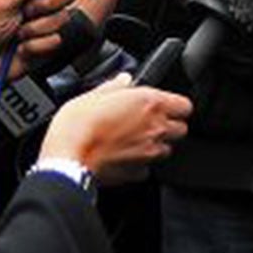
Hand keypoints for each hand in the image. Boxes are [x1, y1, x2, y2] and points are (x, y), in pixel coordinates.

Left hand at [0, 0, 75, 110]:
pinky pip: (56, 40)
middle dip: (46, 4)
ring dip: (36, 28)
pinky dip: (36, 45)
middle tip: (25, 11)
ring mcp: (45, 21)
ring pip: (62, 18)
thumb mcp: (3, 1)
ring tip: (18, 32)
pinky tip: (22, 46)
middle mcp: (40, 0)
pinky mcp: (48, 41)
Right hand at [43, 74, 191, 185]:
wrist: (66, 159)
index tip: (166, 106)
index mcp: (149, 103)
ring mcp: (148, 153)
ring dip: (156, 145)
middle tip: (149, 122)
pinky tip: (124, 158)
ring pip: (166, 150)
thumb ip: (115, 86)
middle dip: (169, 126)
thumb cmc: (77, 126)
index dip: (176, 106)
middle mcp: (155, 128)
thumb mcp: (92, 95)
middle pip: (180, 129)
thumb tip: (124, 79)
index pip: (185, 105)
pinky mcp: (136, 173)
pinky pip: (146, 169)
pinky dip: (139, 165)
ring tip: (135, 141)